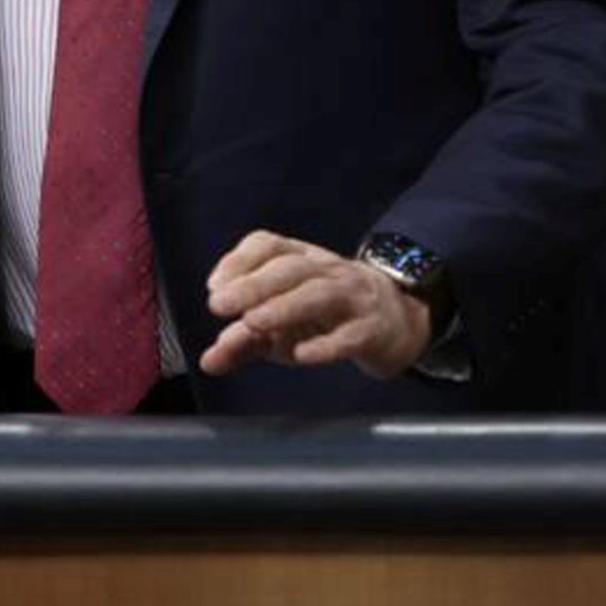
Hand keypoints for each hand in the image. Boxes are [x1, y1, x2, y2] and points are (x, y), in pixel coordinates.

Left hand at [200, 231, 431, 379]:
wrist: (397, 323)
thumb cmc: (327, 318)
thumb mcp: (284, 324)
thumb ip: (244, 340)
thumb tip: (209, 361)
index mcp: (302, 261)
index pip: (270, 244)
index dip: (240, 260)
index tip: (214, 285)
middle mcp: (327, 272)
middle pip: (291, 268)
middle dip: (253, 285)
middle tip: (219, 306)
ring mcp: (353, 298)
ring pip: (319, 294)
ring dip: (284, 307)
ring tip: (253, 323)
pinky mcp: (372, 330)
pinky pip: (351, 334)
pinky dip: (326, 344)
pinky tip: (302, 355)